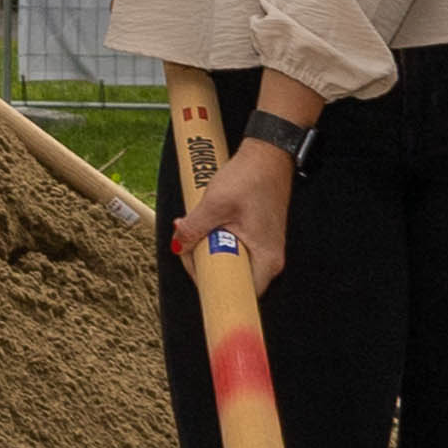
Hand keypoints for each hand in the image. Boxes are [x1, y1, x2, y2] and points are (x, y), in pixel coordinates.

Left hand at [194, 135, 295, 291]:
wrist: (268, 155)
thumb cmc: (250, 178)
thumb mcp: (215, 204)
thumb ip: (194, 228)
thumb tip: (178, 245)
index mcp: (266, 259)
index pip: (238, 292)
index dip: (211, 285)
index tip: (193, 267)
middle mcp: (269, 259)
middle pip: (231, 279)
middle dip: (203, 263)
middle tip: (187, 244)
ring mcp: (263, 248)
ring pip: (229, 262)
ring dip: (207, 249)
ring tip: (195, 230)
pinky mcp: (257, 237)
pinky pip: (233, 249)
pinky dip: (216, 240)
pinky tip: (206, 225)